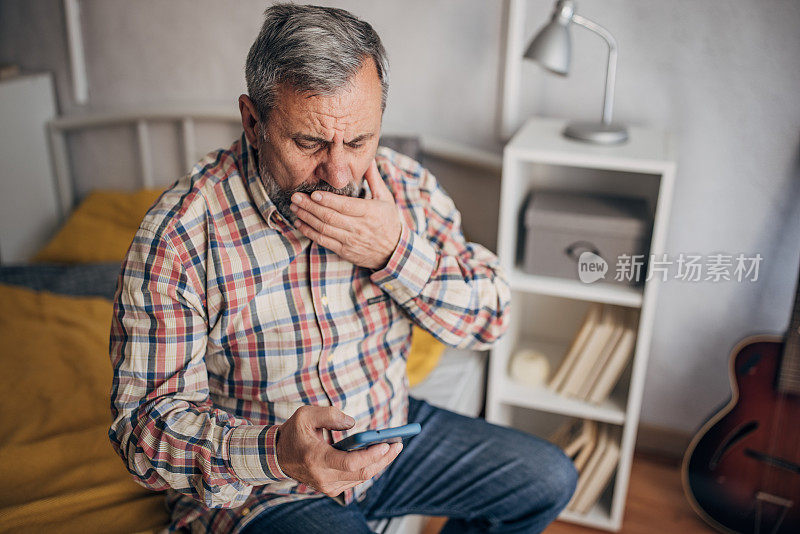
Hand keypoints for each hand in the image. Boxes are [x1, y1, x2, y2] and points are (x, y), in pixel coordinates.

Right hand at [275, 405, 403, 497]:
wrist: (277, 456)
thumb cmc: (293, 433)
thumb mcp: (306, 415)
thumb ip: (330, 415)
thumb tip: (353, 423)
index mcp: (316, 459)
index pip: (350, 463)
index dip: (371, 455)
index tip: (386, 443)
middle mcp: (323, 477)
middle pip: (362, 473)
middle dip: (383, 459)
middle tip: (399, 444)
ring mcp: (328, 486)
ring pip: (362, 478)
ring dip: (380, 463)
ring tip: (395, 446)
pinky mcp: (332, 488)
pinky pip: (357, 479)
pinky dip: (370, 466)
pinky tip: (381, 455)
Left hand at [290, 160, 402, 269]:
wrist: (393, 252)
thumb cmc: (388, 221)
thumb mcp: (386, 198)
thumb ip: (374, 178)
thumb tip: (368, 158)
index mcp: (369, 213)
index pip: (345, 206)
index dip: (328, 200)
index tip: (313, 194)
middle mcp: (358, 228)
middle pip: (330, 217)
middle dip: (310, 206)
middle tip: (295, 196)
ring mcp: (350, 241)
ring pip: (324, 229)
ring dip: (306, 218)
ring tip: (294, 207)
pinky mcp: (344, 251)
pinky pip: (323, 241)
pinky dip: (310, 232)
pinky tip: (300, 223)